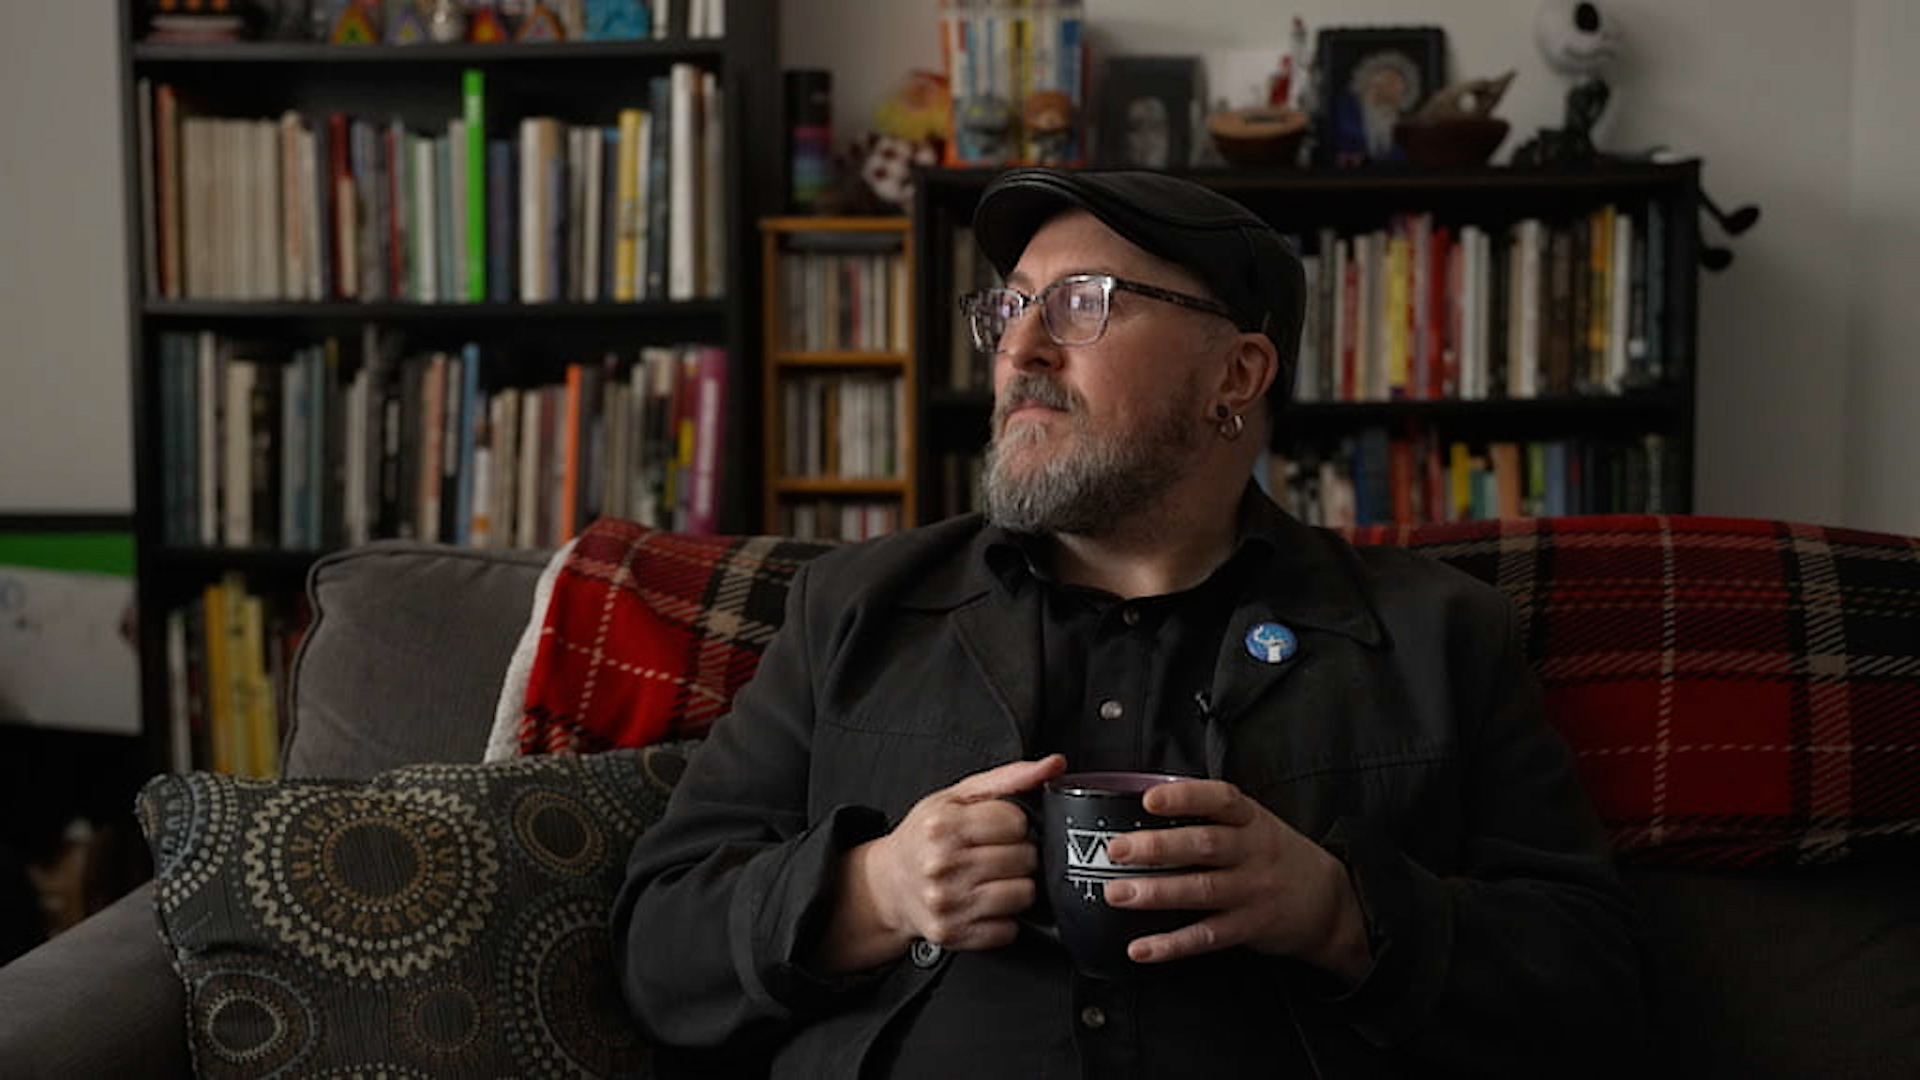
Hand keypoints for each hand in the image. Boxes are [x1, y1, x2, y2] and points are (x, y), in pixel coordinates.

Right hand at [814, 754, 1064, 971]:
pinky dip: (1005, 918)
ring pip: (1022, 894)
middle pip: (1024, 858)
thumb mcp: (958, 797)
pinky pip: (1008, 930)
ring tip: (995, 878)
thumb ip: (1010, 778)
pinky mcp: (953, 934)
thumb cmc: (925, 837)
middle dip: (1019, 854)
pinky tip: (986, 903)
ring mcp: (947, 902)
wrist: (889, 883)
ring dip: (1017, 886)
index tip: (1000, 829)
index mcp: (942, 825)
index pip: (1016, 822)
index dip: (1015, 823)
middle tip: (997, 854)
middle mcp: (941, 865)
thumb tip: (1054, 765)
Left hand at [1101, 779, 1371, 984]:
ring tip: (1117, 893)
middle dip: (1157, 848)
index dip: (1185, 797)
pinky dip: (1172, 944)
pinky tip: (1142, 947)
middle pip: (1204, 846)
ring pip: (1201, 890)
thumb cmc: (1277, 855)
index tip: (1149, 798)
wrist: (1329, 902)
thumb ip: (1210, 815)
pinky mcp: (1249, 927)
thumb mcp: (1255, 823)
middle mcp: (1252, 853)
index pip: (1220, 800)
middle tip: (1117, 849)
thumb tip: (1147, 801)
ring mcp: (1252, 891)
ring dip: (1156, 893)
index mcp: (1251, 820)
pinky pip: (1207, 937)